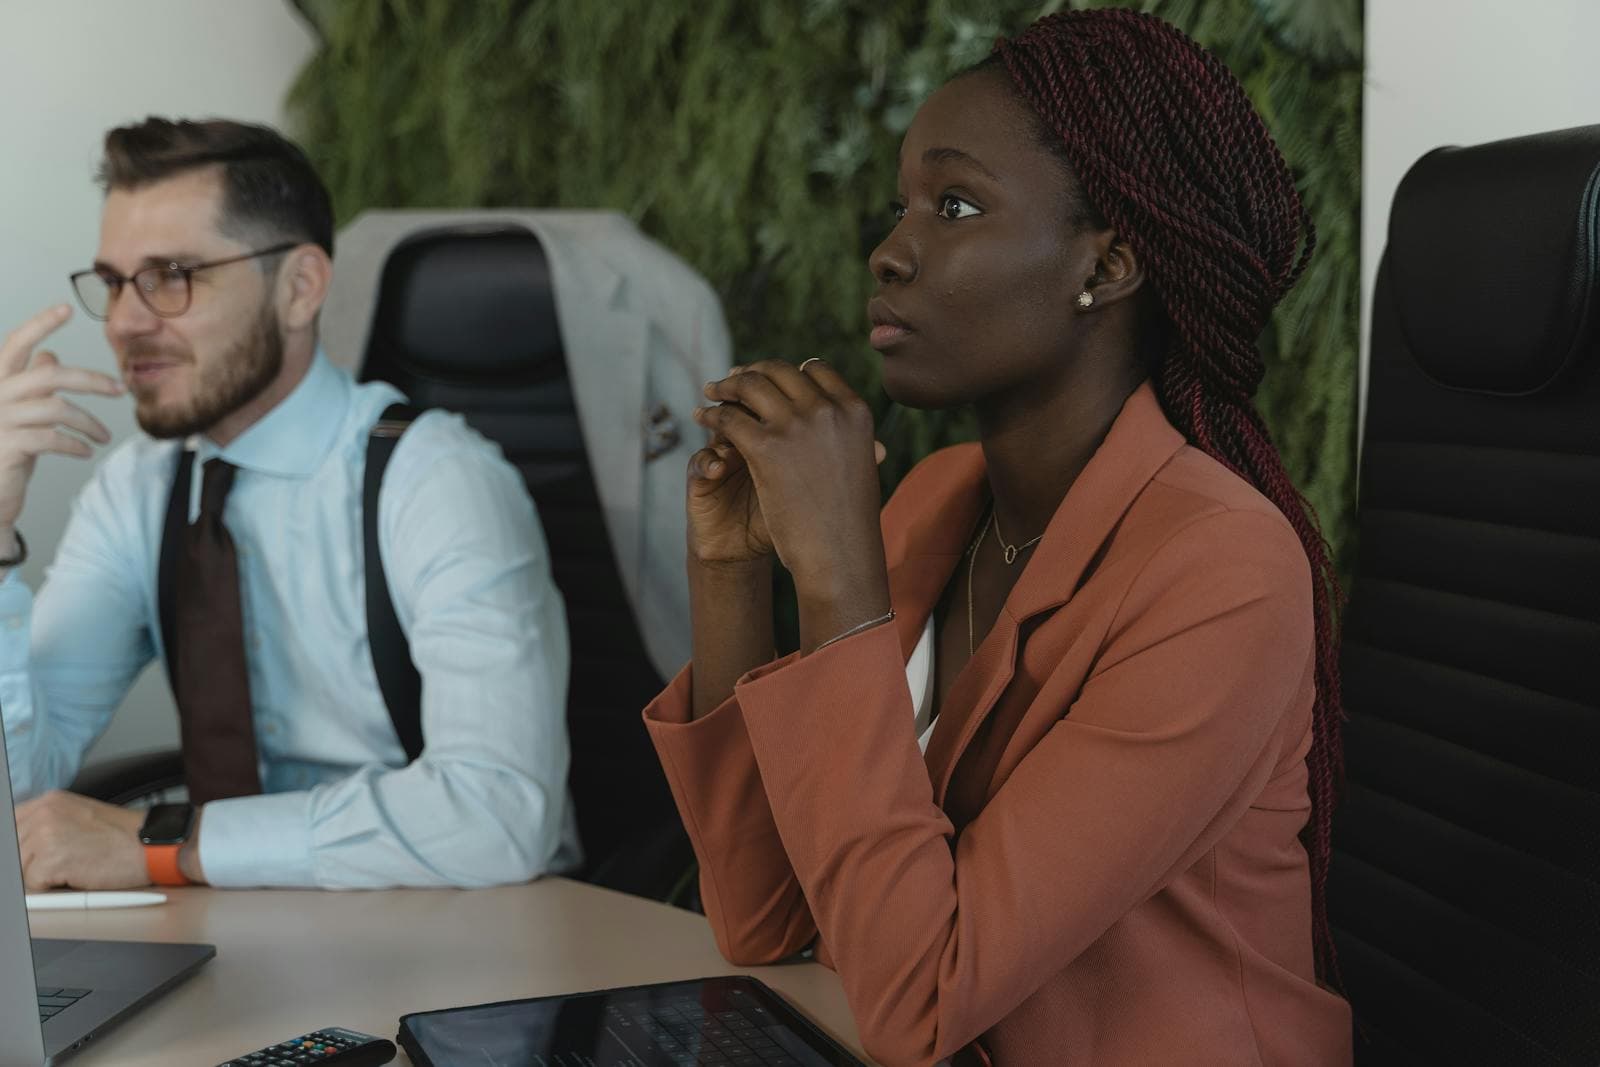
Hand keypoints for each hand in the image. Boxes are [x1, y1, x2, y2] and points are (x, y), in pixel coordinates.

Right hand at [0, 305, 123, 534]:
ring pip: (56, 408)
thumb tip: (49, 356)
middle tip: (120, 388)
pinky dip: (75, 443)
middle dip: (90, 379)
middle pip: (48, 375)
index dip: (39, 325)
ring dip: (89, 422)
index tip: (65, 308)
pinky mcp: (6, 446)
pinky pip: (51, 438)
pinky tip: (86, 451)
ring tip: (103, 436)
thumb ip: (31, 386)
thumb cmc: (5, 451)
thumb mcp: (20, 414)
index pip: (15, 345)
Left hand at [15, 790, 148, 890]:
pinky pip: (33, 885)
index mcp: (50, 801)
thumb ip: (49, 826)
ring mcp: (46, 834)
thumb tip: (21, 850)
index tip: (27, 858)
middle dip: (29, 864)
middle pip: (13, 850)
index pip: (11, 825)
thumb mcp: (80, 819)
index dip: (18, 847)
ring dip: (41, 876)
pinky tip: (77, 876)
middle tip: (59, 867)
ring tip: (73, 868)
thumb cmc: (125, 838)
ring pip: (20, 869)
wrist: (153, 846)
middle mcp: (44, 813)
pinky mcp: (52, 859)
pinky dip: (53, 888)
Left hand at [691, 360, 886, 593]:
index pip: (816, 370)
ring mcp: (796, 425)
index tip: (770, 379)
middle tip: (733, 378)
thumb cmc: (849, 518)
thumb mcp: (860, 466)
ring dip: (727, 385)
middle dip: (753, 372)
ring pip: (751, 386)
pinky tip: (702, 418)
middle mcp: (827, 410)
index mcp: (855, 411)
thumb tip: (833, 412)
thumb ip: (846, 435)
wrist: (839, 555)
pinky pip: (729, 417)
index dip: (789, 372)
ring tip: (712, 391)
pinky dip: (711, 414)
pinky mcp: (766, 446)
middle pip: (780, 372)